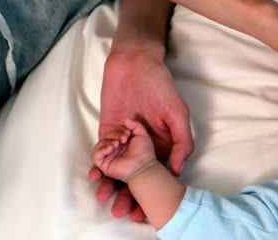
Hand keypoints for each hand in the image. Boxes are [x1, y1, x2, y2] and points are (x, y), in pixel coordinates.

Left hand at [89, 48, 192, 221]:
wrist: (135, 64)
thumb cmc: (161, 87)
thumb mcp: (178, 113)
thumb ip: (181, 142)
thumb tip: (178, 170)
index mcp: (163, 145)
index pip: (158, 175)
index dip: (153, 193)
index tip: (148, 211)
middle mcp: (143, 147)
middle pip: (136, 176)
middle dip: (130, 195)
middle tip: (124, 212)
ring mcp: (124, 140)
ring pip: (117, 169)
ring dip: (112, 185)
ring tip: (107, 200)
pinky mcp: (107, 132)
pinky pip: (102, 153)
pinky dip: (98, 166)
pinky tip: (96, 178)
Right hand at [94, 119, 156, 182]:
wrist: (143, 166)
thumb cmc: (144, 153)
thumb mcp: (142, 134)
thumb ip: (135, 125)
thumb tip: (126, 119)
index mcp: (122, 142)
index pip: (114, 131)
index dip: (119, 129)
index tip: (128, 133)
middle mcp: (115, 149)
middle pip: (106, 136)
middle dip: (114, 134)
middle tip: (124, 139)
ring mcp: (109, 156)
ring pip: (100, 144)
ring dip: (108, 141)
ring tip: (117, 144)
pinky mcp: (104, 165)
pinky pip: (96, 156)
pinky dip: (101, 150)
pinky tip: (110, 148)